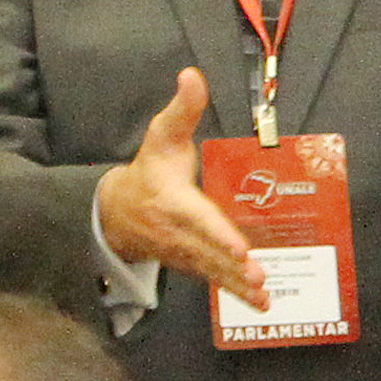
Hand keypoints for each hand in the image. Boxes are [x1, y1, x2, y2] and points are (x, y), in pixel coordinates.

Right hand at [93, 70, 265, 311]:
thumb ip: (182, 109)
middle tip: (258, 276)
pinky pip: (214, 281)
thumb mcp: (162, 136)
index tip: (237, 245)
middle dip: (233, 266)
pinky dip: (235, 295)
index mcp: (173, 201)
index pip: (197, 218)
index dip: (216, 233)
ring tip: (262, 296)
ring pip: (213, 272)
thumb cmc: (150, 170)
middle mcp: (177, 232)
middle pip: (208, 251)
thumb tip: (192, 75)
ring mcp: (183, 253)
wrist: (117, 212)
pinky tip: (261, 305)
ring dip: (237, 286)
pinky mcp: (191, 266)